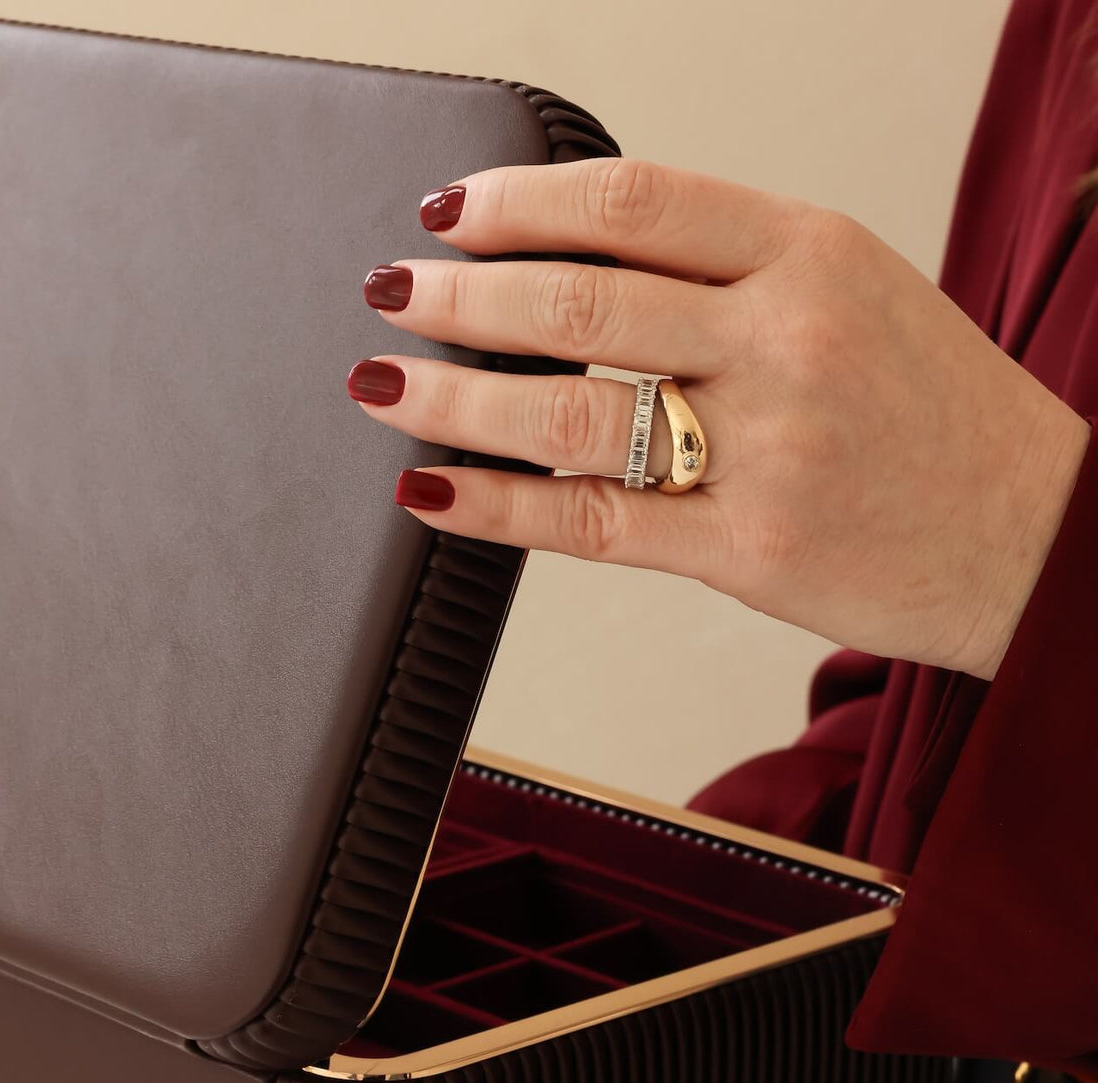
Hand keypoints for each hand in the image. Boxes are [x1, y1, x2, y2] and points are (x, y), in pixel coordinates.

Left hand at [348, 157, 1088, 679]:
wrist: (1033, 534)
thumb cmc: (935, 412)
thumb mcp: (853, 294)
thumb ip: (728, 273)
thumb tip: (576, 267)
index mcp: (813, 253)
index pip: (633, 201)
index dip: (518, 200)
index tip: (448, 213)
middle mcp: (787, 339)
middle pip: (580, 298)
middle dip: (461, 295)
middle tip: (390, 296)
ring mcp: (768, 449)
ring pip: (568, 408)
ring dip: (453, 395)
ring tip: (382, 383)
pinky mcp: (748, 550)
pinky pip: (589, 521)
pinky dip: (494, 504)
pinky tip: (430, 489)